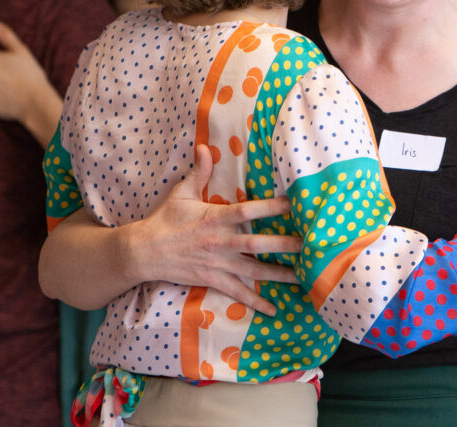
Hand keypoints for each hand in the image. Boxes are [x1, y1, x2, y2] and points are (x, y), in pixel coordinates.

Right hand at [126, 145, 302, 315]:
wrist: (144, 252)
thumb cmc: (164, 220)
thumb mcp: (180, 193)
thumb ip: (198, 172)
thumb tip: (205, 147)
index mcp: (214, 218)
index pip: (246, 211)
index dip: (270, 207)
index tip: (293, 204)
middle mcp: (219, 242)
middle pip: (258, 243)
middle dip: (286, 245)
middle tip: (312, 245)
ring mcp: (217, 263)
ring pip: (254, 270)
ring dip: (280, 275)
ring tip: (305, 278)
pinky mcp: (212, 280)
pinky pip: (237, 293)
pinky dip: (255, 302)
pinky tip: (274, 309)